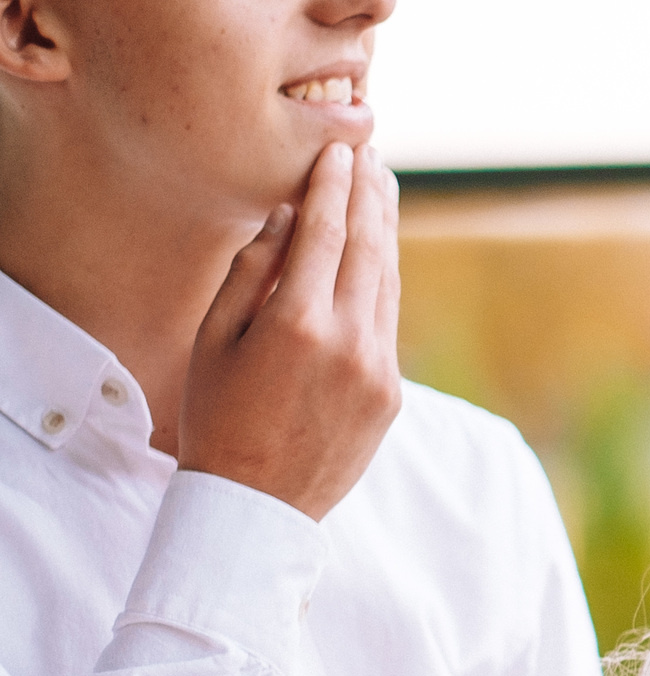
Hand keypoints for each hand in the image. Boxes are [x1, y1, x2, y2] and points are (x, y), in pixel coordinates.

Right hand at [178, 142, 402, 521]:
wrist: (256, 506)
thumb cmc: (218, 416)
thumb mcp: (214, 339)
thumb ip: (252, 273)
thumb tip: (290, 215)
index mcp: (298, 326)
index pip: (326, 234)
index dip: (334, 186)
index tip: (340, 151)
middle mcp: (350, 345)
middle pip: (370, 250)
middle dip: (370, 198)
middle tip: (371, 157)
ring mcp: (379, 372)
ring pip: (388, 285)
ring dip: (386, 235)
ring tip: (382, 193)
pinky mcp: (393, 395)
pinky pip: (390, 324)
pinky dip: (385, 282)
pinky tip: (379, 257)